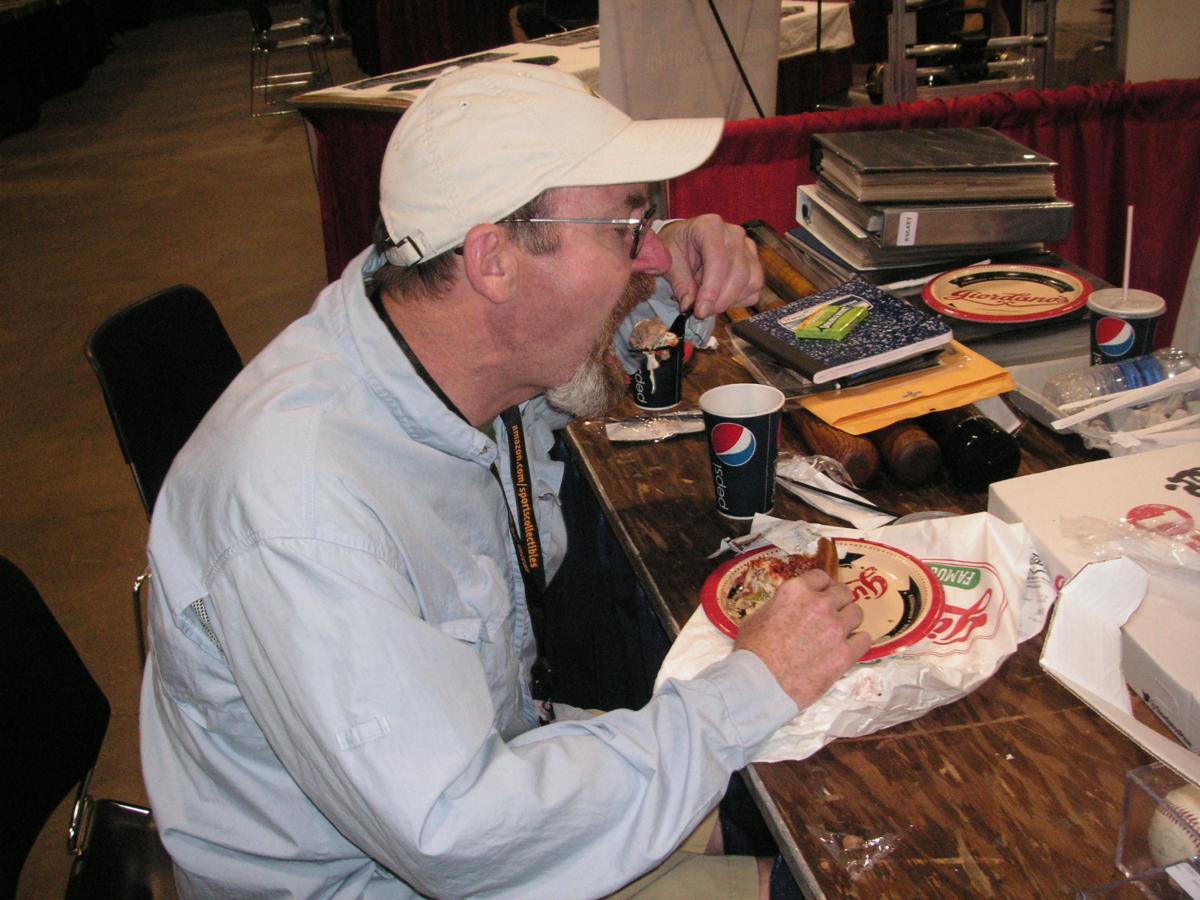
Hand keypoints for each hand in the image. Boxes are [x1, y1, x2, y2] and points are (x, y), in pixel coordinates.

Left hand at [656, 215, 762, 318]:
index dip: (711, 289)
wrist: (686, 239)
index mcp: (710, 226)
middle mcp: (734, 234)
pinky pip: (754, 289)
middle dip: (720, 300)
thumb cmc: (677, 246)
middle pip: (739, 273)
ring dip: (730, 301)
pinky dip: (738, 301)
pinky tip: (720, 299)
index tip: (701, 310)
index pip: (719, 260)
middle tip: (702, 312)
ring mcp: (747, 247)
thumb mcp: (670, 261)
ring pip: (751, 282)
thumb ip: (680, 283)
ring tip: (709, 304)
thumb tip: (689, 306)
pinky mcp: (754, 261)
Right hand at [733, 569, 869, 710]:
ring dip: (849, 620)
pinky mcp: (845, 654)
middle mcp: (820, 604)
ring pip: (857, 613)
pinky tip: (848, 648)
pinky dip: (857, 642)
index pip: (821, 577)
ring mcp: (835, 629)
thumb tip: (784, 610)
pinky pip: (864, 640)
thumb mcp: (757, 617)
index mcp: (796, 591)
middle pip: (844, 592)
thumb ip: (778, 607)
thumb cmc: (752, 652)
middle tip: (831, 614)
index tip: (821, 595)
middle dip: (838, 602)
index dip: (822, 586)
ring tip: (839, 632)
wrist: (760, 684)